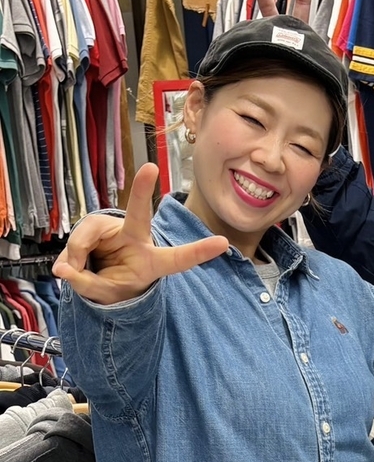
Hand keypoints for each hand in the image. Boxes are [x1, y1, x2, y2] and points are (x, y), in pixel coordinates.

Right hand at [53, 163, 228, 304]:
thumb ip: (86, 284)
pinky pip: (77, 238)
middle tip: (149, 168)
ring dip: (78, 256)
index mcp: (152, 261)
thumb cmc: (114, 284)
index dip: (198, 252)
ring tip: (78, 272)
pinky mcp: (95, 225)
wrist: (101, 279)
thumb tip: (63, 269)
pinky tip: (72, 264)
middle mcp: (137, 239)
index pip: (178, 258)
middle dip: (141, 190)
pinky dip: (70, 256)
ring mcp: (115, 229)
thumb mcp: (105, 293)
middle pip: (139, 214)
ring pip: (88, 237)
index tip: (223, 243)